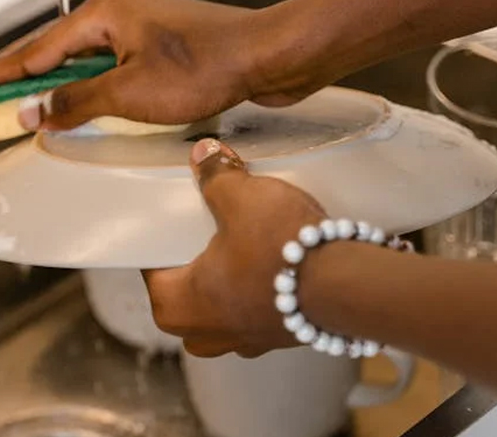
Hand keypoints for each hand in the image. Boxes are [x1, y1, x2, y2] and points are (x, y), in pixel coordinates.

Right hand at [0, 0, 301, 130]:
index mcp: (104, 12)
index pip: (33, 50)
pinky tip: (86, 103)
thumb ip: (75, 102)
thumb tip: (33, 113)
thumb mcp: (129, 94)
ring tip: (26, 108)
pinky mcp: (166, 43)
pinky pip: (113, 64)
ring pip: (85, 58)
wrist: (269, 55)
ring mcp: (144, 24)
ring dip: (58, 85)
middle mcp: (120, 10)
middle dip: (19, 79)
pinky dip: (92, 85)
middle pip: (54, 50)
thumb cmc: (208, 67)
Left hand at [144, 138, 327, 357]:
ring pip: (223, 313)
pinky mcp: (282, 338)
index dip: (160, 245)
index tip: (171, 223)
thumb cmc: (279, 249)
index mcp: (179, 306)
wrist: (345, 284)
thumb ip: (216, 175)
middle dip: (194, 269)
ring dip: (228, 286)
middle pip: (186, 299)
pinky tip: (276, 265)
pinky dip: (262, 293)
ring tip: (243, 249)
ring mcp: (248, 342)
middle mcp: (208, 334)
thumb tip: (203, 154)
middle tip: (205, 235)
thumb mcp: (241, 198)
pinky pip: (259, 315)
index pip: (152, 274)